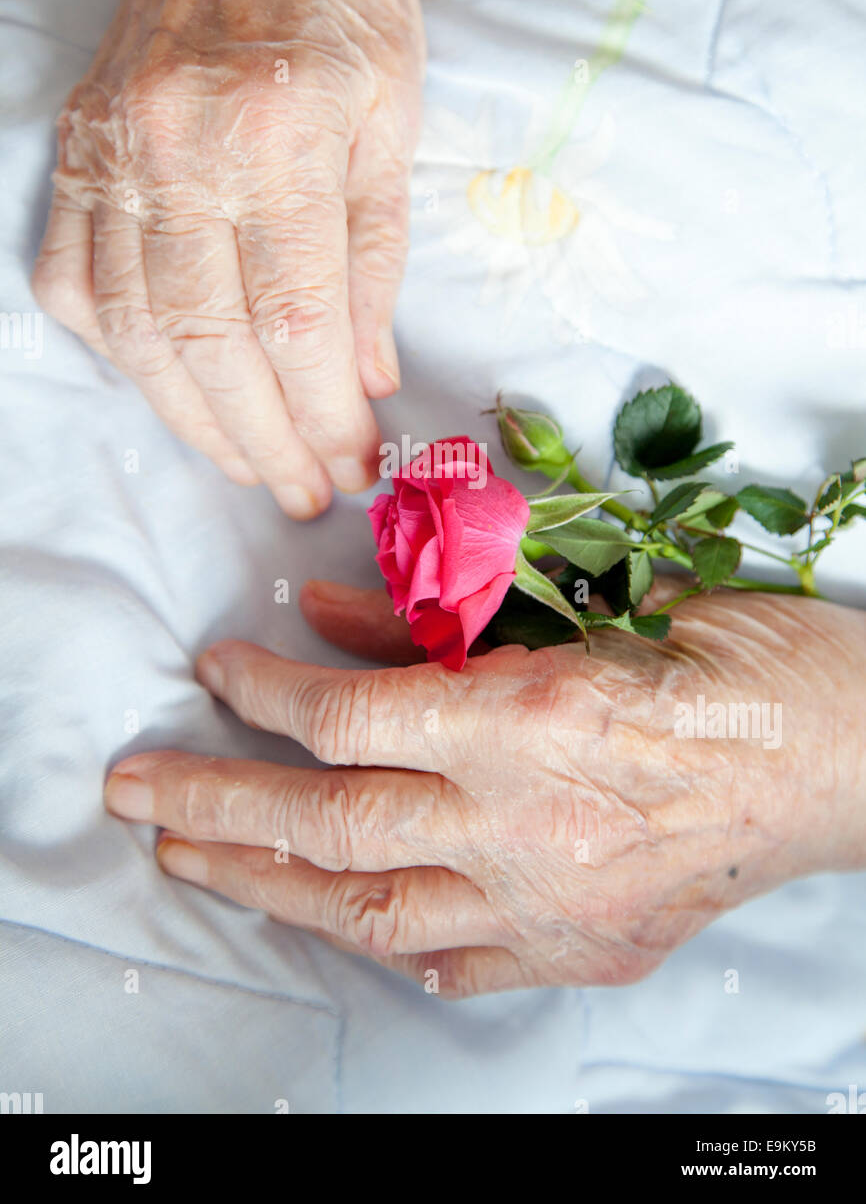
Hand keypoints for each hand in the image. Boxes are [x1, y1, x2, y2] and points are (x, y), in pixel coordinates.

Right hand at [32, 0, 424, 516]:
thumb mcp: (395, 117)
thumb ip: (375, 257)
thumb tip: (365, 378)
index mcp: (278, 131)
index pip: (295, 324)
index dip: (323, 417)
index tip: (355, 464)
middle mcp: (178, 145)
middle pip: (210, 347)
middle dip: (265, 442)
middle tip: (305, 490)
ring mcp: (112, 148)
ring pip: (138, 331)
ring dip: (194, 418)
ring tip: (251, 460)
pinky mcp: (76, 147)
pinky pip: (75, 280)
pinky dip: (121, 352)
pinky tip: (170, 385)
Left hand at [104, 582, 865, 996]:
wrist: (861, 758)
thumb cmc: (748, 658)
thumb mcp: (596, 604)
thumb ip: (452, 619)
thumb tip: (329, 616)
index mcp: (538, 720)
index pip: (352, 716)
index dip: (265, 692)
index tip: (215, 672)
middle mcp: (534, 825)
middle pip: (332, 825)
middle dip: (214, 807)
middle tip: (134, 791)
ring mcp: (558, 906)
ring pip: (372, 910)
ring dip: (267, 887)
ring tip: (189, 861)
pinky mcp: (588, 949)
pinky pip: (460, 965)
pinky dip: (390, 940)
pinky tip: (345, 925)